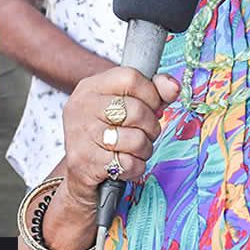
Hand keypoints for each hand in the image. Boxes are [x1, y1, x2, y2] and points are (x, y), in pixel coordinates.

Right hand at [59, 68, 177, 213]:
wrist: (77, 172)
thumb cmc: (105, 133)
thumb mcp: (124, 104)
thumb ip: (153, 92)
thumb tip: (173, 87)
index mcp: (91, 87)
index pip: (131, 78)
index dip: (152, 95)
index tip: (153, 107)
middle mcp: (83, 107)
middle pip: (137, 111)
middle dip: (151, 127)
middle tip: (146, 133)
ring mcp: (81, 136)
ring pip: (136, 140)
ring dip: (144, 149)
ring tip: (135, 150)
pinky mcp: (85, 163)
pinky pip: (128, 164)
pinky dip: (135, 167)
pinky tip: (125, 164)